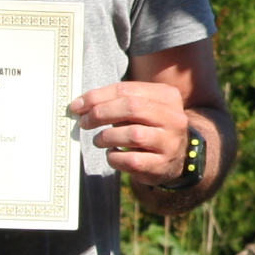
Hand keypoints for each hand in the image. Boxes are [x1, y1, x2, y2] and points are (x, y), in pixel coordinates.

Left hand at [67, 80, 191, 188]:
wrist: (176, 158)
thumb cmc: (150, 128)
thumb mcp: (142, 109)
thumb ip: (117, 102)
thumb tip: (82, 105)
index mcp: (167, 96)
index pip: (127, 89)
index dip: (98, 96)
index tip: (78, 105)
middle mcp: (173, 117)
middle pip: (132, 107)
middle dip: (101, 113)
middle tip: (84, 122)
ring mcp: (170, 142)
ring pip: (133, 134)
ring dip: (107, 137)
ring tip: (99, 140)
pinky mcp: (162, 165)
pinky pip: (131, 160)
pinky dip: (114, 157)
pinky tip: (112, 154)